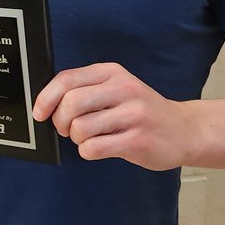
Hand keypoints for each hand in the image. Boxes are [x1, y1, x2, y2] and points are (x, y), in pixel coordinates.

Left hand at [33, 62, 197, 170]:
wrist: (184, 129)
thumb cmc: (142, 111)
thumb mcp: (117, 89)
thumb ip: (86, 90)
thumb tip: (47, 104)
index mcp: (112, 73)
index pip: (67, 79)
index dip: (46, 98)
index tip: (39, 112)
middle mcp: (123, 89)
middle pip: (70, 103)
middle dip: (60, 122)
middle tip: (67, 129)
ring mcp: (133, 114)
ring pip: (80, 127)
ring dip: (77, 139)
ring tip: (89, 138)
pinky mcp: (138, 139)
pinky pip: (94, 148)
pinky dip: (88, 151)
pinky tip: (99, 148)